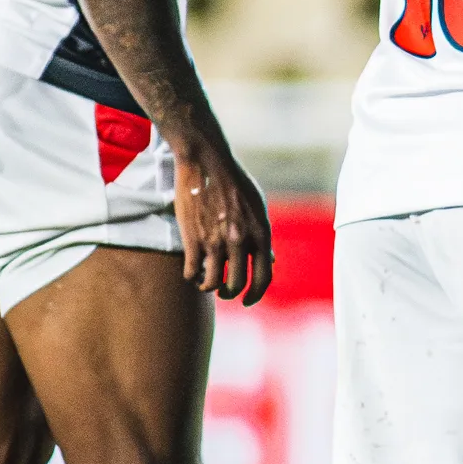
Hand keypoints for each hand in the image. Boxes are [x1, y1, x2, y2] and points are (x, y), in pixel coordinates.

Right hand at [173, 136, 273, 304]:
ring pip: (212, 283)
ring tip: (205, 283)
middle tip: (223, 292)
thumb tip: (271, 259)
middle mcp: (241, 241)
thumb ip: (262, 235)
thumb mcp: (258, 206)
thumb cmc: (234, 181)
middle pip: (237, 284)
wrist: (207, 161)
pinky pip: (192, 272)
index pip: (264, 277)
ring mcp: (216, 241)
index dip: (256, 294)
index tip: (247, 301)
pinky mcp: (193, 239)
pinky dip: (191, 277)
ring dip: (208, 287)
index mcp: (261, 233)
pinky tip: (192, 272)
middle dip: (230, 294)